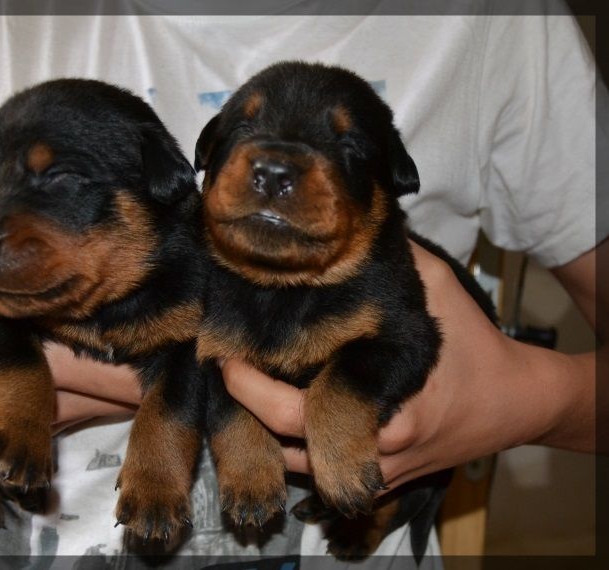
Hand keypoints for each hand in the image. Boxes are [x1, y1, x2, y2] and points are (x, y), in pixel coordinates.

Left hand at [221, 240, 595, 490]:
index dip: (250, 390)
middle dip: (247, 415)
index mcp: (384, 405)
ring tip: (241, 394)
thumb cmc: (474, 345)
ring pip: (302, 471)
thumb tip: (347, 224)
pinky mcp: (385, 481)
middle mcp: (376, 449)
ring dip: (268, 438)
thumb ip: (392, 259)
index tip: (223, 358)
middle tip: (225, 372)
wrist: (516, 403)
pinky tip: (278, 416)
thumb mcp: (438, 287)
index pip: (293, 414)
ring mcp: (379, 472)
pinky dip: (298, 451)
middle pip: (288, 451)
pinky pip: (326, 475)